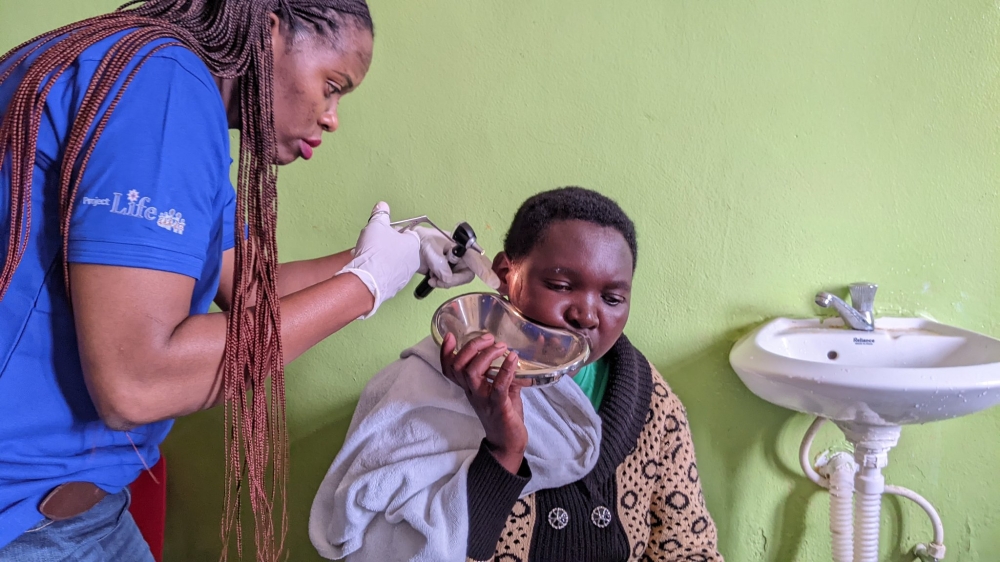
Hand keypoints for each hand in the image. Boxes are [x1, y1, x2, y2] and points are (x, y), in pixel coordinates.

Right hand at [338, 202, 420, 317]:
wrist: (367, 279)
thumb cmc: (375, 252)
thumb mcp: (376, 225)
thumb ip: (381, 214)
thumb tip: (382, 206)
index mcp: (413, 243)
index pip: (406, 233)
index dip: (392, 232)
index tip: (383, 233)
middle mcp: (413, 260)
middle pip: (399, 249)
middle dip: (385, 246)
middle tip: (373, 244)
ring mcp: (405, 275)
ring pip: (393, 263)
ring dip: (381, 259)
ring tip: (367, 257)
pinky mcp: (395, 287)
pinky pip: (387, 276)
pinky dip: (378, 272)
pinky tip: (368, 269)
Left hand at [414, 226, 500, 289]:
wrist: (410, 248)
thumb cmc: (422, 241)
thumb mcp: (431, 250)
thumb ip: (440, 264)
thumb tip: (447, 277)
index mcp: (461, 245)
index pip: (476, 259)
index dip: (486, 271)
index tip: (494, 283)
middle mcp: (463, 255)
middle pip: (470, 273)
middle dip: (455, 280)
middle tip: (441, 280)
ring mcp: (457, 265)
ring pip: (460, 280)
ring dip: (446, 282)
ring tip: (432, 277)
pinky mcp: (451, 272)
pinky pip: (452, 282)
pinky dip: (442, 283)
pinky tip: (431, 278)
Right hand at [440, 332, 529, 472]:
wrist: (508, 442)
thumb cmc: (503, 414)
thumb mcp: (500, 390)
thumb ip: (503, 373)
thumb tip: (514, 354)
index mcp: (469, 387)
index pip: (449, 368)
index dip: (445, 352)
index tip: (450, 336)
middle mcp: (472, 392)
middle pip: (458, 366)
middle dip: (471, 347)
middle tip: (489, 338)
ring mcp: (483, 399)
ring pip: (472, 373)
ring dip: (486, 355)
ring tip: (501, 346)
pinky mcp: (497, 406)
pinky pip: (498, 386)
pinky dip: (505, 370)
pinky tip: (513, 358)